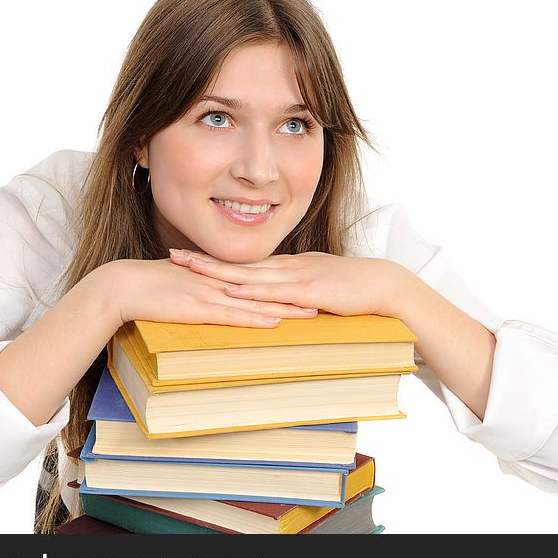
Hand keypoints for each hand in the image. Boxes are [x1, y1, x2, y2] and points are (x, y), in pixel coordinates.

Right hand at [102, 258, 319, 327]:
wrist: (125, 286)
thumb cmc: (149, 286)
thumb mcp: (184, 282)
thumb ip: (204, 286)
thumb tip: (219, 292)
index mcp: (216, 274)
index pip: (258, 278)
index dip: (284, 281)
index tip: (307, 285)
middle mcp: (218, 281)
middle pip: (265, 288)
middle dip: (294, 294)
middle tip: (323, 298)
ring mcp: (209, 294)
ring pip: (254, 302)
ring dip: (283, 308)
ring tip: (310, 313)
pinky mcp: (197, 309)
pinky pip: (231, 316)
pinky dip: (253, 319)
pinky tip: (273, 323)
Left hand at [168, 248, 409, 317]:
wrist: (385, 285)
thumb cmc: (355, 288)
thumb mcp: (320, 285)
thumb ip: (298, 291)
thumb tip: (281, 301)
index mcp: (289, 267)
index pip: (246, 263)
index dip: (216, 260)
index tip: (190, 257)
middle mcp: (287, 267)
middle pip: (238, 263)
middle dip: (205, 260)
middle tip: (173, 256)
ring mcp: (297, 277)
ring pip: (249, 273)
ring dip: (217, 271)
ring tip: (189, 268)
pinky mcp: (308, 291)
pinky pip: (273, 291)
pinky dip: (250, 290)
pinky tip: (229, 290)